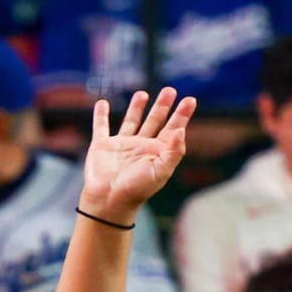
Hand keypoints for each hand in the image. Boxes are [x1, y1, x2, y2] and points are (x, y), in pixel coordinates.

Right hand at [79, 88, 195, 220]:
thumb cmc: (137, 189)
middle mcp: (141, 147)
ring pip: (131, 121)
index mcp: (157, 152)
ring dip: (137, 107)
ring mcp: (121, 146)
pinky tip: (102, 103)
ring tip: (143, 93)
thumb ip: (173, 151)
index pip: (172, 129)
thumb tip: (181, 130)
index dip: (182, 115)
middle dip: (163, 106)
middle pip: (154, 121)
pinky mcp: (102, 146)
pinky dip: (100, 115)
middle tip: (170, 90)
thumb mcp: (161, 171)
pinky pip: (101, 127)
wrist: (109, 200)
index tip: (190, 100)